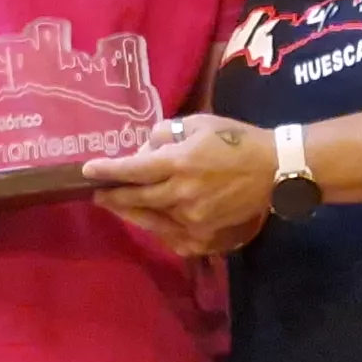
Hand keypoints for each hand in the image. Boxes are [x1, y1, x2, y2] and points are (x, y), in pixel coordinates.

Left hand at [81, 115, 272, 256]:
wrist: (274, 169)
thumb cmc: (235, 139)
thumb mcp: (197, 124)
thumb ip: (164, 134)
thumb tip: (142, 150)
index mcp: (179, 162)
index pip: (133, 169)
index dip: (107, 171)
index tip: (87, 171)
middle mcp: (181, 193)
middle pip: (135, 198)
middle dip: (112, 194)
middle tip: (96, 192)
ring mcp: (192, 219)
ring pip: (150, 219)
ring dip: (129, 212)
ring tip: (115, 204)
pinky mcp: (204, 236)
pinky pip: (170, 237)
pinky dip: (155, 229)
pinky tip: (147, 221)